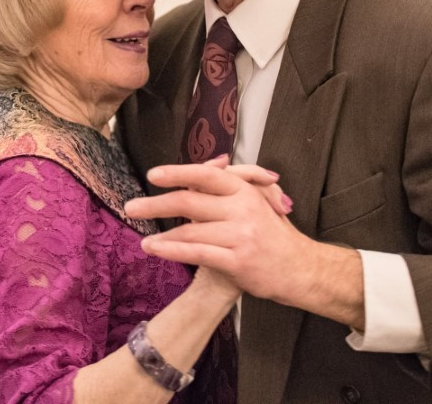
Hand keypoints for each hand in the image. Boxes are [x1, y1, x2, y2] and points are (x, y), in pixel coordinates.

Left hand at [124, 162, 313, 304]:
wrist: (300, 268)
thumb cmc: (273, 233)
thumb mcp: (256, 200)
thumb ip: (231, 184)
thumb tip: (211, 163)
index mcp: (245, 191)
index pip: (207, 175)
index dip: (178, 172)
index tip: (153, 175)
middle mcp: (243, 209)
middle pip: (191, 202)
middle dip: (157, 203)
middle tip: (131, 205)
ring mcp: (240, 235)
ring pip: (191, 231)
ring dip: (162, 233)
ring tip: (141, 236)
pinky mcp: (238, 261)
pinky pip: (198, 253)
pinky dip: (172, 250)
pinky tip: (155, 248)